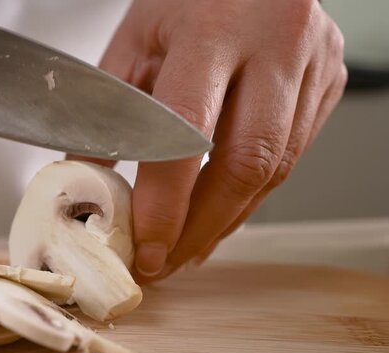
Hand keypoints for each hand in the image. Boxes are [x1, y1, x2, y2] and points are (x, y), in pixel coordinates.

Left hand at [73, 0, 346, 281]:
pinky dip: (254, 191)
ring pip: (276, 167)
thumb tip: (86, 176)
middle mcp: (274, 44)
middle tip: (166, 261)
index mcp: (213, 28)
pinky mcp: (329, 79)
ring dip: (228, 218)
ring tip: (190, 248)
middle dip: (202, 227)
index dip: (168, 202)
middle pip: (245, 164)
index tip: (146, 244)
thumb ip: (111, 107)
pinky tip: (223, 210)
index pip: (190, 133)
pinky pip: (292, 152)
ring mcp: (311, 63)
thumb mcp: (136, 37)